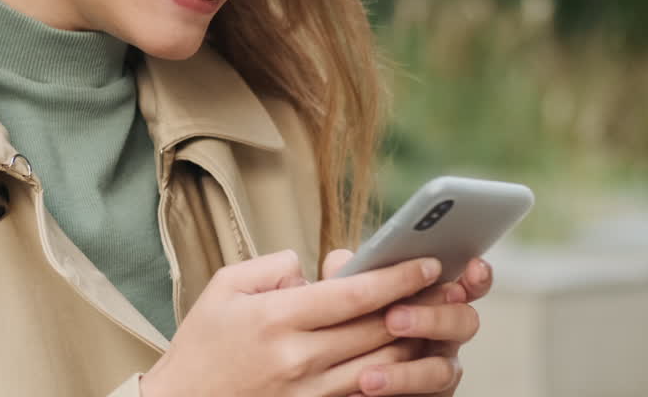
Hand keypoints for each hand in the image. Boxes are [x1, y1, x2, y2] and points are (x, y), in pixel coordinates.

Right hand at [140, 249, 442, 396]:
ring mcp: (309, 392)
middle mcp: (299, 357)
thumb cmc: (202, 345)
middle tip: (445, 287)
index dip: (396, 277)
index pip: (353, 295)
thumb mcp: (224, 287)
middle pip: (377, 329)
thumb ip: (272, 266)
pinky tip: (405, 358)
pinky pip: (365, 393)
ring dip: (413, 341)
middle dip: (417, 306)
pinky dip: (391, 374)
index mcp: (277, 318)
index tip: (425, 264)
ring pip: (380, 365)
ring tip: (433, 319)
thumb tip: (310, 267)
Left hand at [321, 250, 491, 395]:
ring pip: (442, 370)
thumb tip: (341, 262)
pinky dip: (393, 395)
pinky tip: (358, 393)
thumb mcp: (351, 298)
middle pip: (464, 321)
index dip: (476, 277)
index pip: (465, 285)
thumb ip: (353, 279)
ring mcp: (439, 369)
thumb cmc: (352, 326)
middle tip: (393, 319)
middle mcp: (444, 335)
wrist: (339, 372)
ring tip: (368, 377)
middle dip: (433, 317)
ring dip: (406, 372)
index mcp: (433, 301)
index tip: (473, 266)